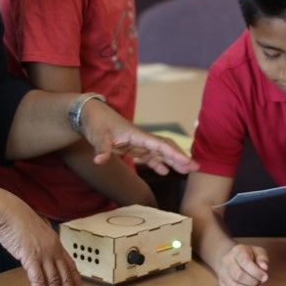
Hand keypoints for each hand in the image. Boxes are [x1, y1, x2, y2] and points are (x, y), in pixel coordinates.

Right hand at [0, 193, 86, 285]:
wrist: (8, 212)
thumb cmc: (18, 221)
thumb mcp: (36, 233)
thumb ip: (41, 244)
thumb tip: (40, 253)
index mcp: (56, 244)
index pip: (70, 266)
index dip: (77, 282)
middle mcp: (53, 250)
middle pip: (65, 277)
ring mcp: (43, 254)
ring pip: (54, 281)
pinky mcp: (30, 257)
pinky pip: (37, 280)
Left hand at [80, 99, 198, 174]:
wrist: (89, 114)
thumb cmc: (95, 122)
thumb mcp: (98, 136)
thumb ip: (101, 149)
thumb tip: (99, 161)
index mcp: (137, 135)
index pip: (160, 145)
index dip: (174, 154)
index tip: (187, 162)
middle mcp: (141, 139)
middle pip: (165, 148)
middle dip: (180, 157)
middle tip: (195, 168)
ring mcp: (137, 143)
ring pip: (159, 153)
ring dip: (172, 161)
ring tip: (186, 172)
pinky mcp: (131, 147)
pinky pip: (148, 156)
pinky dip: (157, 163)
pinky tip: (164, 172)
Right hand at [216, 243, 268, 285]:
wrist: (232, 258)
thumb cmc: (248, 256)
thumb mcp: (258, 252)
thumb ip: (263, 258)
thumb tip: (264, 267)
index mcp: (237, 251)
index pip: (245, 262)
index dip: (256, 272)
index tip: (265, 277)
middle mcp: (227, 261)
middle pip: (238, 275)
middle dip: (253, 282)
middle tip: (261, 284)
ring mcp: (222, 273)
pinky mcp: (221, 283)